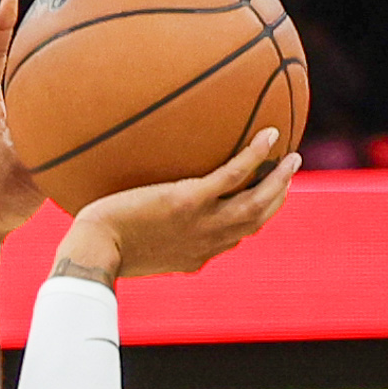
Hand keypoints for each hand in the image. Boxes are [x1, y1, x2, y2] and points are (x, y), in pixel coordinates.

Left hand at [51, 129, 295, 280]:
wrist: (94, 251)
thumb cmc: (102, 248)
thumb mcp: (134, 249)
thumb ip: (151, 237)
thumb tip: (146, 218)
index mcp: (196, 254)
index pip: (236, 237)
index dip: (255, 218)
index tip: (264, 201)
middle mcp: (207, 242)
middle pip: (257, 219)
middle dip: (278, 197)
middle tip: (289, 174)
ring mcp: (202, 221)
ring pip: (257, 201)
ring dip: (280, 179)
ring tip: (292, 156)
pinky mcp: (189, 201)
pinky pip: (234, 174)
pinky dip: (256, 154)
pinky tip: (269, 134)